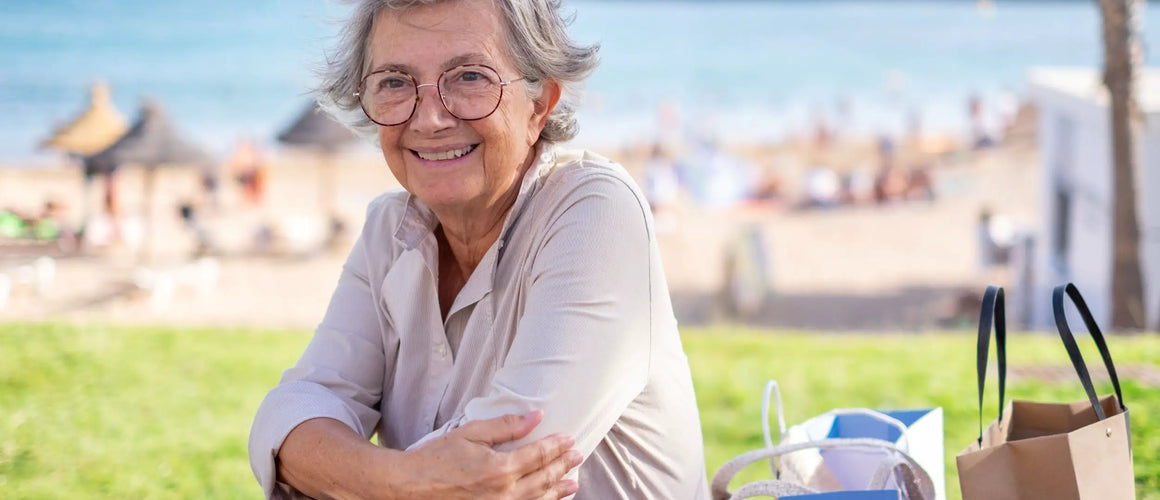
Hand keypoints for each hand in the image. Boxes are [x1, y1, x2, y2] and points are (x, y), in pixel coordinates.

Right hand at [402, 411, 581, 498]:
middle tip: (577, 457)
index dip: (557, 447)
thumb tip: (535, 416)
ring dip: (557, 491)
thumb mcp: (470, 434)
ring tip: (572, 483)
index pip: (538, 455)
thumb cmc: (437, 458)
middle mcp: (504, 494)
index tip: (570, 439)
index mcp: (500, 469)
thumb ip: (505, 426)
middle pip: (543, 479)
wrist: (410, 487)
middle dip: (563, 467)